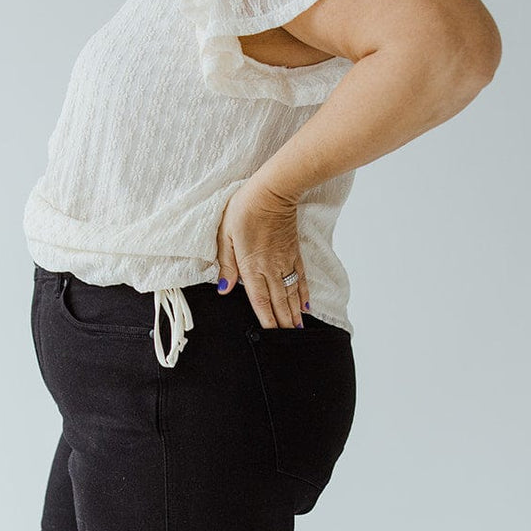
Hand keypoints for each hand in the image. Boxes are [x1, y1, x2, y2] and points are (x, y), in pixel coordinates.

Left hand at [215, 179, 309, 327]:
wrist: (274, 190)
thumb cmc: (245, 209)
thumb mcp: (225, 235)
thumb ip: (226, 265)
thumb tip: (224, 290)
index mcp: (252, 266)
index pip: (259, 300)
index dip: (266, 319)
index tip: (271, 334)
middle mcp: (271, 268)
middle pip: (279, 301)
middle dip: (284, 322)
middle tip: (288, 340)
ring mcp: (286, 260)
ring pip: (292, 293)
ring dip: (295, 313)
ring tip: (298, 329)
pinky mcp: (294, 251)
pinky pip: (301, 278)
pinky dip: (304, 293)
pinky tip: (306, 305)